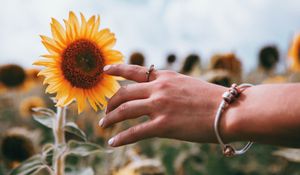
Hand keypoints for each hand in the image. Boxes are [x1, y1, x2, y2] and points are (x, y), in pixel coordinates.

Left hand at [99, 64, 229, 146]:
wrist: (230, 110)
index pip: (135, 70)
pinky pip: (135, 132)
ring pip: (125, 110)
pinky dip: (121, 138)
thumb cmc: (212, 99)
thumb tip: (156, 92)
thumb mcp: (187, 84)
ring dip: (110, 119)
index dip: (117, 69)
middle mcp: (159, 88)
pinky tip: (113, 142)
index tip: (105, 70)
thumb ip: (169, 86)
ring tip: (104, 125)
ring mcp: (160, 106)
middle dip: (111, 103)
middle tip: (105, 112)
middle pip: (124, 93)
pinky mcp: (164, 125)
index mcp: (165, 77)